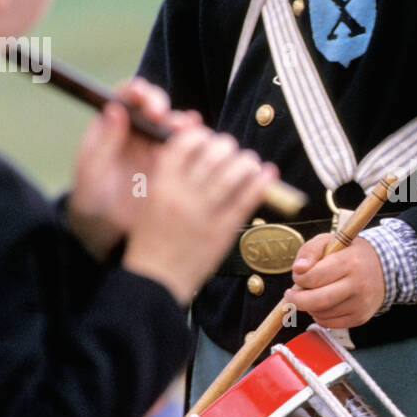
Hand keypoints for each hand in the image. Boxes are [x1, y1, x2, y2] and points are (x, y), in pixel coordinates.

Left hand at [68, 79, 200, 259]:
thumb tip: (115, 109)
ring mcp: (157, 147)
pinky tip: (202, 140)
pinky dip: (197, 141)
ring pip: (174, 125)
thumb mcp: (92, 170)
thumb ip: (104, 141)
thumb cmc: (92, 197)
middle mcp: (138, 131)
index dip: (137, 92)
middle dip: (161, 106)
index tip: (142, 96)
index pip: (126, 98)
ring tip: (184, 129)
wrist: (107, 229)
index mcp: (113, 126)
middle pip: (154, 107)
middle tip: (161, 116)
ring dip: (181, 122)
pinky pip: (189, 148)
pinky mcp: (175, 165)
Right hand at [122, 128, 277, 305]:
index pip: (184, 143)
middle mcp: (183, 195)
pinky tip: (268, 174)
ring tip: (250, 162)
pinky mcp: (223, 231)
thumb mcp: (148, 202)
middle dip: (226, 146)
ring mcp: (205, 213)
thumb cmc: (150, 241)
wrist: (156, 281)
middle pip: (213, 154)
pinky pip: (247, 199)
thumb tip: (192, 147)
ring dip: (247, 162)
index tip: (207, 138)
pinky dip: (260, 182)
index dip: (200, 135)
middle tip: (231, 150)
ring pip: (234, 173)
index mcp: (161, 185)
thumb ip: (166, 175)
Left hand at [285, 234, 385, 328]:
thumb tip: (298, 269)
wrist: (383, 268)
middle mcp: (358, 284)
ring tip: (314, 293)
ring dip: (309, 306)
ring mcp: (360, 304)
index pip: (315, 276)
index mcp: (350, 261)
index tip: (298, 275)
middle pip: (317, 300)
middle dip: (297, 300)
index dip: (299, 278)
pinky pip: (329, 323)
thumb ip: (310, 250)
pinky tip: (324, 303)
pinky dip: (319, 315)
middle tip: (291, 295)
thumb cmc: (350, 254)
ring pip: (321, 313)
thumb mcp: (331, 241)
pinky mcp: (360, 317)